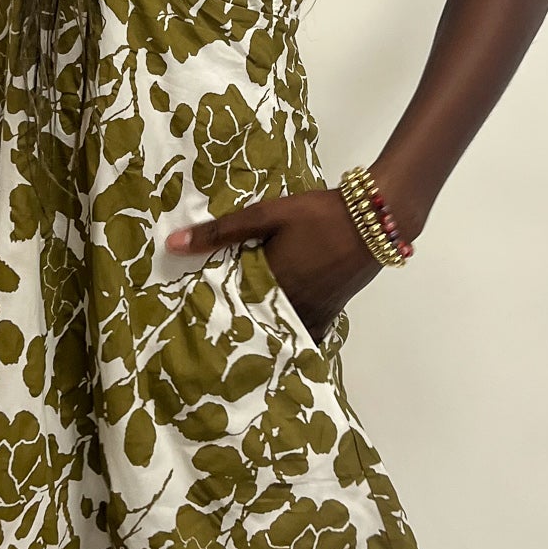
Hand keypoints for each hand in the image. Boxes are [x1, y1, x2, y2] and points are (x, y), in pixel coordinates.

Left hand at [163, 189, 381, 344]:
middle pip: (253, 327)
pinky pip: (304, 333)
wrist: (374, 219)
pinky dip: (289, 334)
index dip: (208, 316)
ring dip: (260, 332)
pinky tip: (277, 328)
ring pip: (278, 333)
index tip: (187, 322)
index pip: (228, 312)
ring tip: (237, 331)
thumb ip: (221, 231)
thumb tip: (172, 245)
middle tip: (206, 332)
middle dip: (232, 329)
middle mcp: (289, 308)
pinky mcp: (330, 313)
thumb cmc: (317, 216)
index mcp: (269, 287)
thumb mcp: (267, 215)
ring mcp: (312, 314)